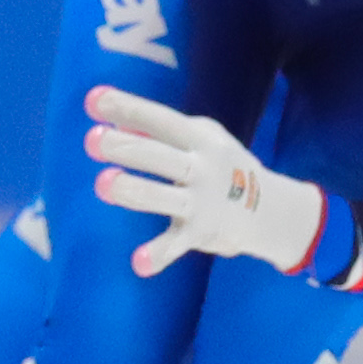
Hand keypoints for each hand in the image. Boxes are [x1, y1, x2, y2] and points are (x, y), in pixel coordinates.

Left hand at [84, 86, 323, 276]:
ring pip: (163, 197)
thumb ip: (161, 131)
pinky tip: (139, 263)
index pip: (160, 119)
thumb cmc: (221, 165)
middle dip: (126, 147)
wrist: (270, 209)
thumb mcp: (201, 138)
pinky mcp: (201, 233)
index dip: (128, 108)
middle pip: (159, 157)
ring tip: (102, 183)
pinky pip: (177, 245)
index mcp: (199, 138)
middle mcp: (201, 167)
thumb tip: (115, 120)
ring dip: (133, 190)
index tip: (94, 100)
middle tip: (92, 139)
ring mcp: (201, 202)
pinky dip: (160, 255)